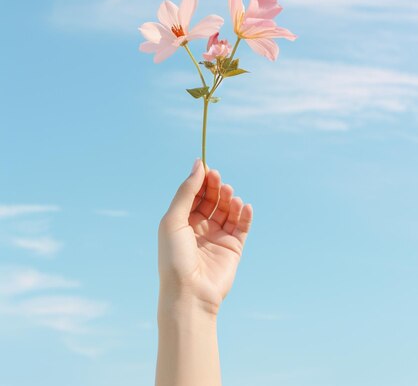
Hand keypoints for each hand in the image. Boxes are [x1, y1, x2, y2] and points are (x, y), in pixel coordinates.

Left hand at [158, 159, 252, 313]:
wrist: (189, 293)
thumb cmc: (175, 257)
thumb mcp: (174, 219)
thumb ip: (187, 191)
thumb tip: (199, 163)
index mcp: (182, 221)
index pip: (194, 194)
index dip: (201, 180)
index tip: (208, 168)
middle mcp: (200, 227)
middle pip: (212, 199)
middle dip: (216, 187)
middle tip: (219, 179)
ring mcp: (217, 237)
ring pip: (228, 210)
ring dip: (230, 199)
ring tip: (230, 195)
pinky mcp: (233, 247)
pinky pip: (242, 226)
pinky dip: (245, 214)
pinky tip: (244, 206)